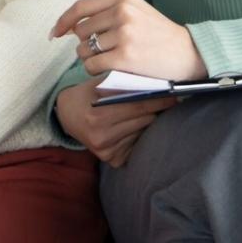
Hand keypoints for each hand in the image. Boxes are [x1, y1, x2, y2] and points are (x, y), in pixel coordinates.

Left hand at [50, 0, 207, 81]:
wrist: (189, 54)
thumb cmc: (159, 36)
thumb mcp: (137, 12)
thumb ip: (108, 13)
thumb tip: (70, 26)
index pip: (81, 7)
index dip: (64, 20)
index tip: (56, 32)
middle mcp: (122, 12)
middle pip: (81, 31)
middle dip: (83, 44)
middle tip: (98, 53)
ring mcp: (124, 33)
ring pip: (84, 50)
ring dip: (89, 59)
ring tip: (106, 61)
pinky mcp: (125, 56)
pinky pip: (92, 65)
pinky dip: (94, 71)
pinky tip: (106, 71)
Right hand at [55, 81, 174, 167]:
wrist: (67, 115)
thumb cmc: (87, 95)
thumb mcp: (99, 84)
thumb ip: (122, 83)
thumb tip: (155, 82)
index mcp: (98, 116)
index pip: (138, 107)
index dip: (158, 101)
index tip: (174, 95)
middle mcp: (102, 136)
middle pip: (143, 121)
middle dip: (155, 110)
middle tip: (166, 101)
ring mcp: (107, 150)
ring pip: (142, 133)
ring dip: (148, 123)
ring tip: (147, 113)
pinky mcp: (111, 160)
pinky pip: (136, 145)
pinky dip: (138, 135)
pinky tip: (132, 127)